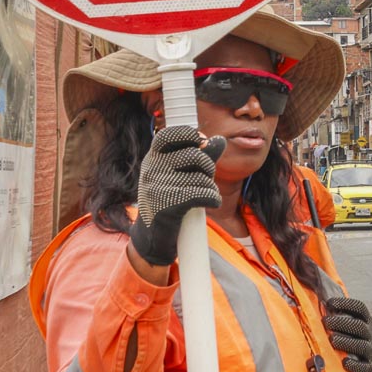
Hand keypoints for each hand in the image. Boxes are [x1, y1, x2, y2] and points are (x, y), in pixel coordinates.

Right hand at [130, 126, 225, 266]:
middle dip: (208, 167)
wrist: (151, 238)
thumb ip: (201, 156)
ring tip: (207, 194)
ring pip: (201, 177)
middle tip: (207, 177)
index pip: (168, 134)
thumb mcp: (180, 175)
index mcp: (153, 158)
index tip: (200, 142)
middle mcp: (152, 169)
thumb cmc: (168, 201)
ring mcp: (157, 187)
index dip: (188, 134)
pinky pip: (202, 193)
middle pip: (194, 155)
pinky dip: (213, 198)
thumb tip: (220, 139)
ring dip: (211, 187)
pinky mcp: (167, 205)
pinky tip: (212, 202)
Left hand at [323, 297, 371, 371]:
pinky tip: (344, 362)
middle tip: (326, 322)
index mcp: (366, 321)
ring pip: (361, 345)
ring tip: (332, 340)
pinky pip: (364, 366)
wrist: (361, 366)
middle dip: (342, 323)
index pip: (359, 308)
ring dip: (346, 342)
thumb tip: (315, 300)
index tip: (329, 303)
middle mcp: (370, 334)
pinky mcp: (370, 368)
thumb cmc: (349, 342)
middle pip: (359, 326)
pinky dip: (355, 365)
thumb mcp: (347, 328)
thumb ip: (336, 316)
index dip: (345, 304)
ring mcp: (371, 351)